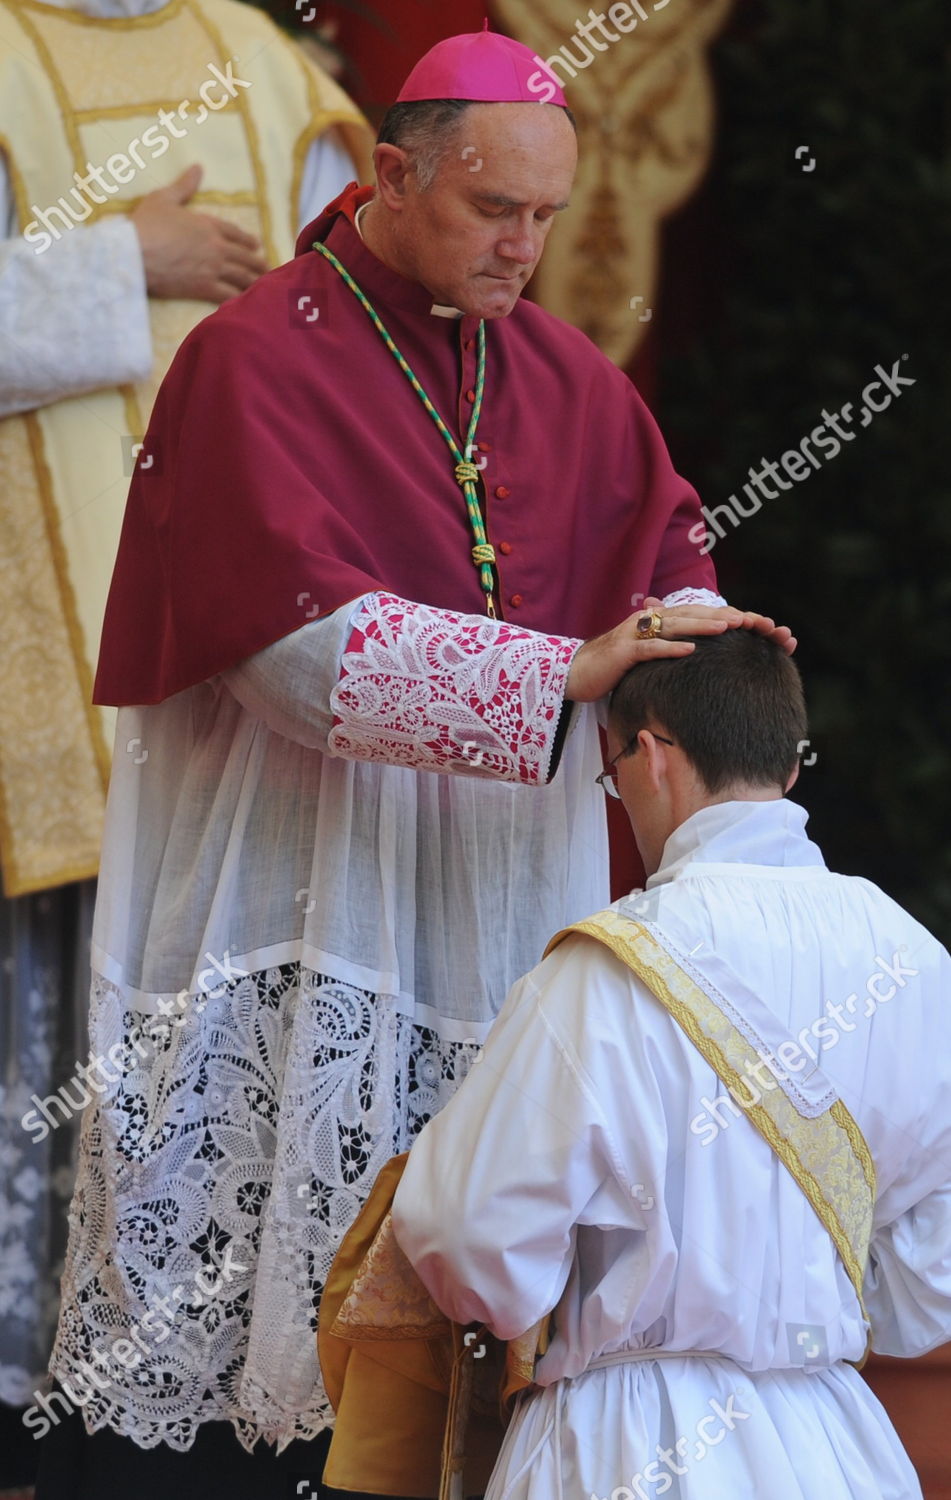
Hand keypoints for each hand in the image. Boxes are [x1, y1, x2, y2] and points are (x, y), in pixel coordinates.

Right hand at [131, 165, 267, 302]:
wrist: (134, 252)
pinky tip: (248, 304)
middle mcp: (216, 247)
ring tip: (265, 286)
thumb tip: (198, 167)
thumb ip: (184, 186)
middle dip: (258, 262)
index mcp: (208, 224)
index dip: (247, 239)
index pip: (235, 232)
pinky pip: (229, 295)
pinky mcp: (204, 288)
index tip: (257, 245)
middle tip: (268, 268)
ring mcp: (213, 268)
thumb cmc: (146, 223)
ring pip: (242, 277)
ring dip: (255, 281)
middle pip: (244, 256)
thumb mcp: (164, 198)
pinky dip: (240, 300)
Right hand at [564, 600, 796, 703]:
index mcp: (653, 621)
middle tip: (749, 620)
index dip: (720, 615)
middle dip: (719, 616)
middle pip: (689, 615)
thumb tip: (692, 647)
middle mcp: (645, 622)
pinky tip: (690, 651)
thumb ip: (666, 645)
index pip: (693, 614)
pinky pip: (649, 649)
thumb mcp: (643, 654)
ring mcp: (633, 635)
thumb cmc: (610, 667)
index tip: (749, 621)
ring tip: (728, 628)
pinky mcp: (622, 653)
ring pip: (673, 626)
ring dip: (701, 626)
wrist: (573, 673)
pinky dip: (669, 649)